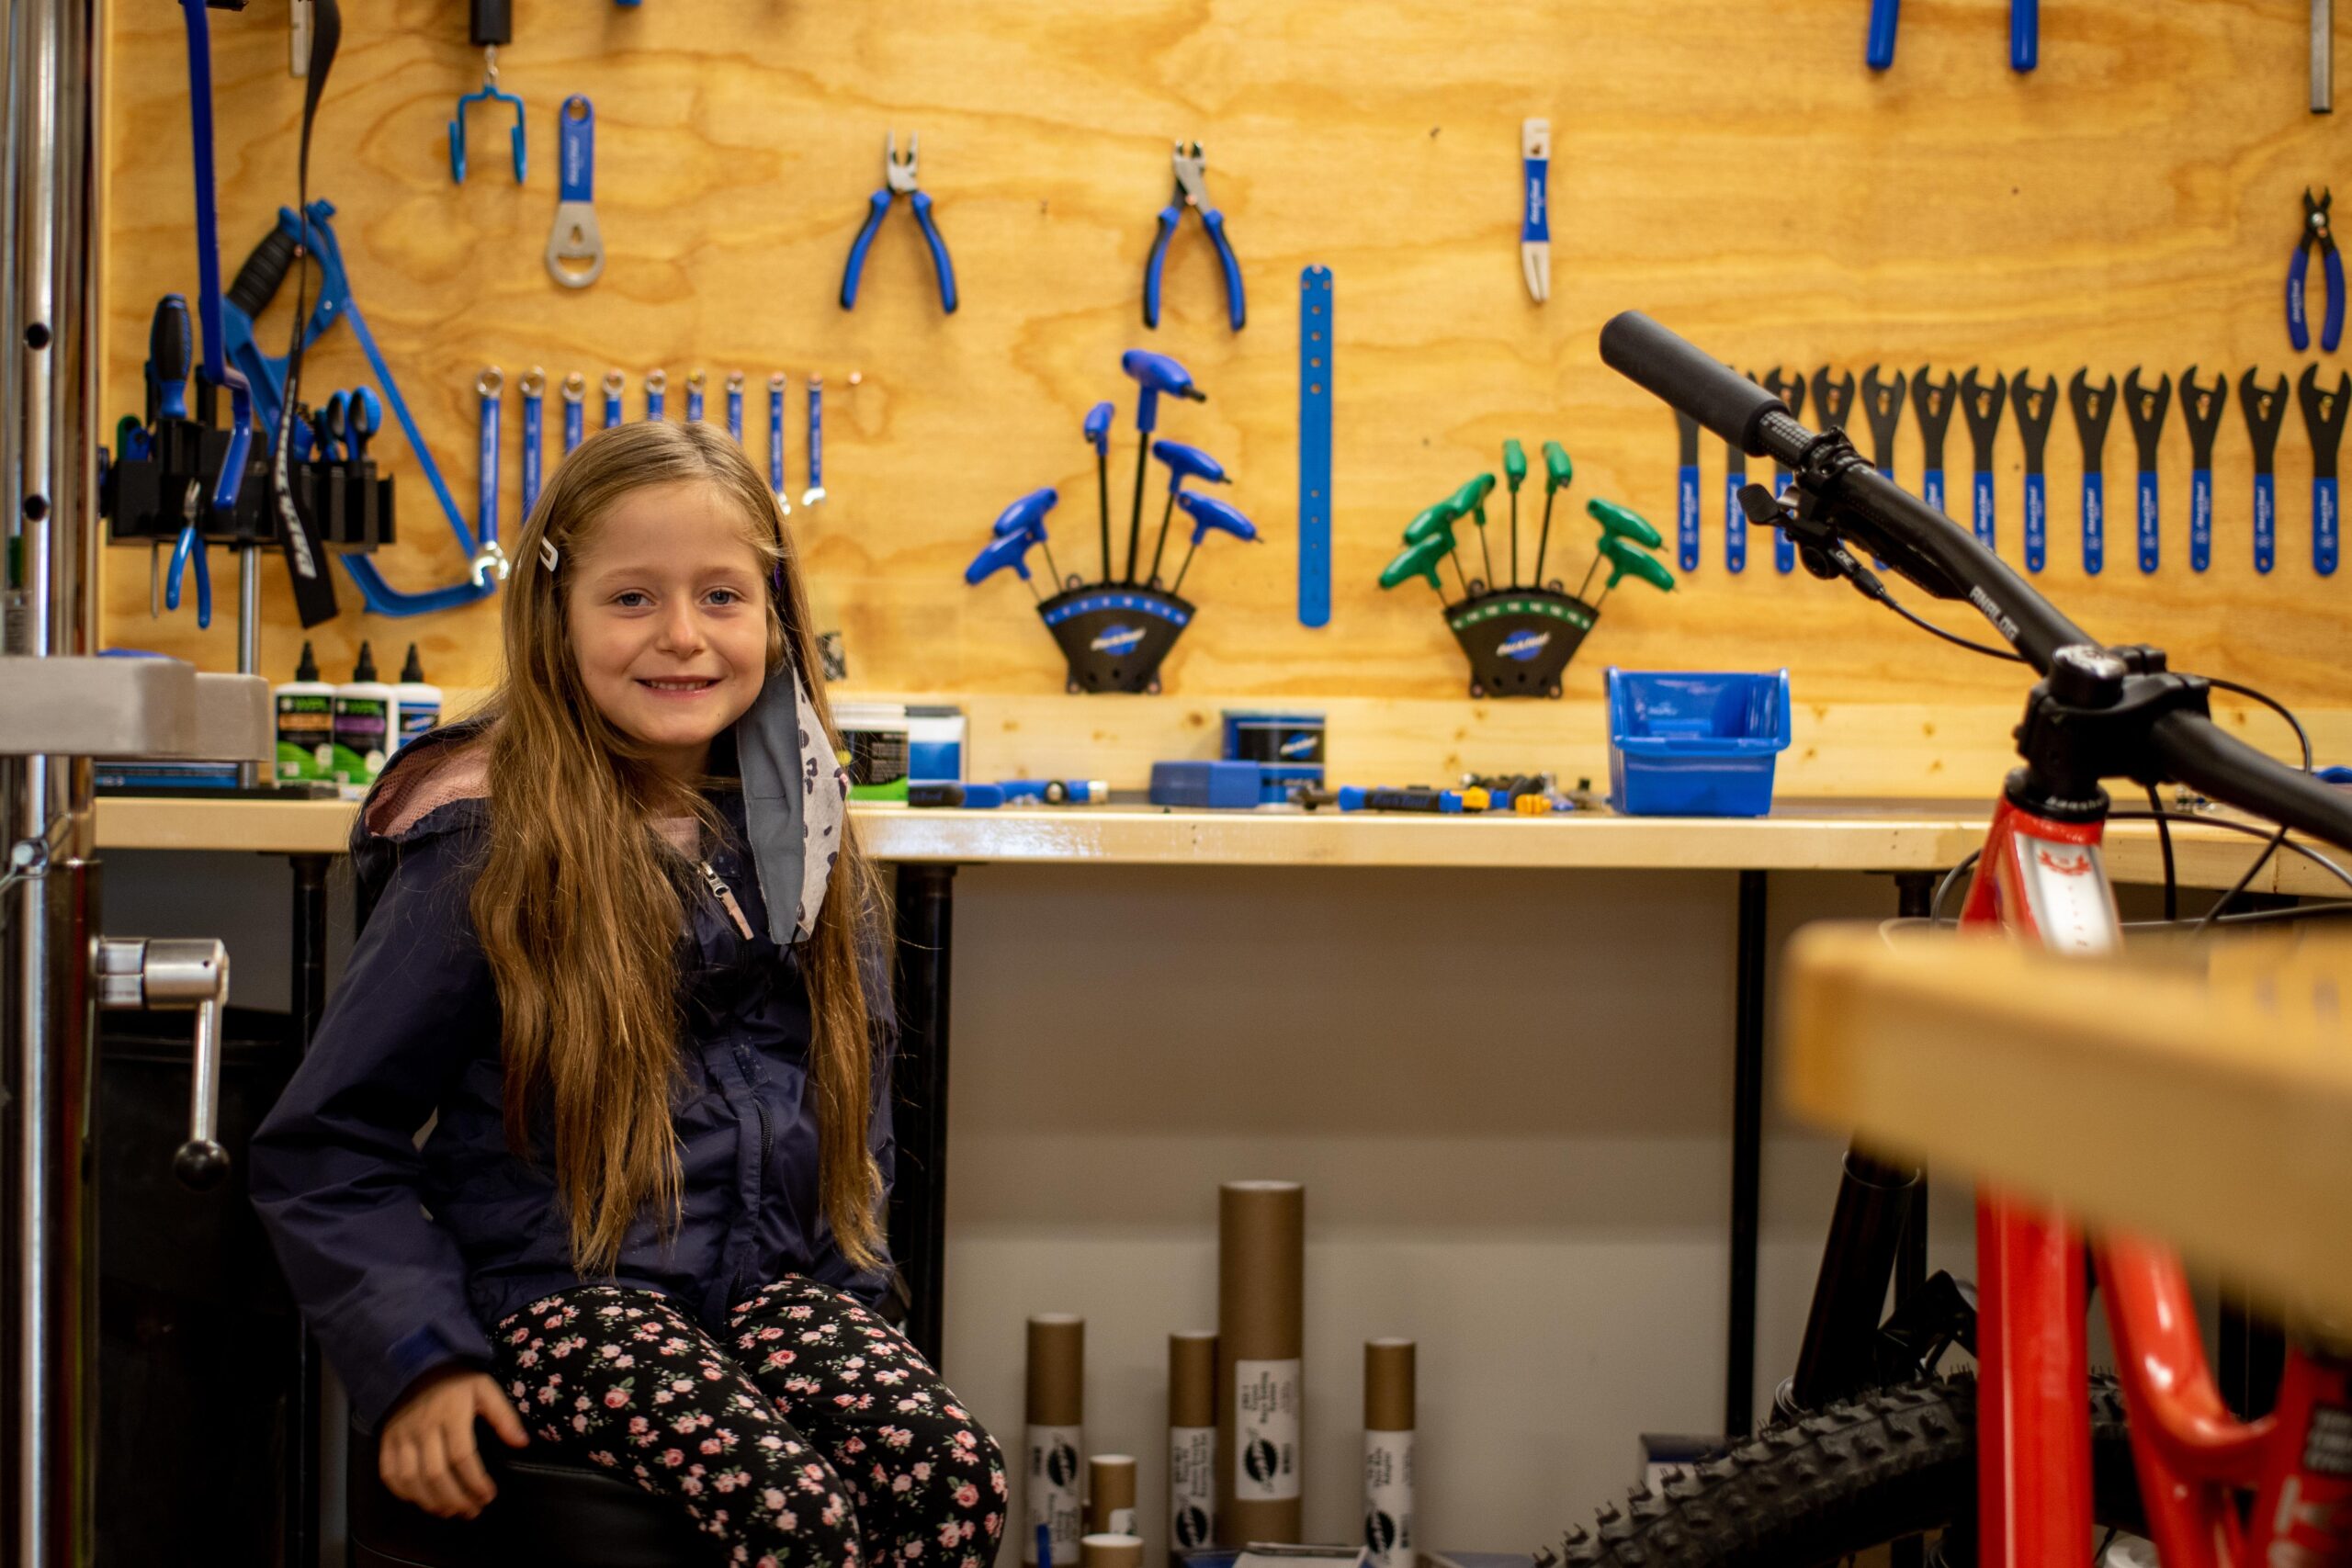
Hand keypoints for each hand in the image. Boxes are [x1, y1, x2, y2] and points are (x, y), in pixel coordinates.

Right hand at [378, 1366, 528, 1519]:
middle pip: (436, 1474)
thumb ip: (503, 1416)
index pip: (462, 1457)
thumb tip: (522, 1444)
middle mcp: (423, 1429)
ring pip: (412, 1480)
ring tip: (451, 1511)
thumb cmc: (455, 1378)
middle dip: (456, 1499)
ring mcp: (401, 1436)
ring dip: (431, 1502)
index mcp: (451, 1415)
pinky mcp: (386, 1441)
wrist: (415, 1362)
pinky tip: (422, 1500)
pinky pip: (389, 1474)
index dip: (476, 1481)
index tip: (489, 1495)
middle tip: (472, 1511)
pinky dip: (404, 1493)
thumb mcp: (485, 1388)